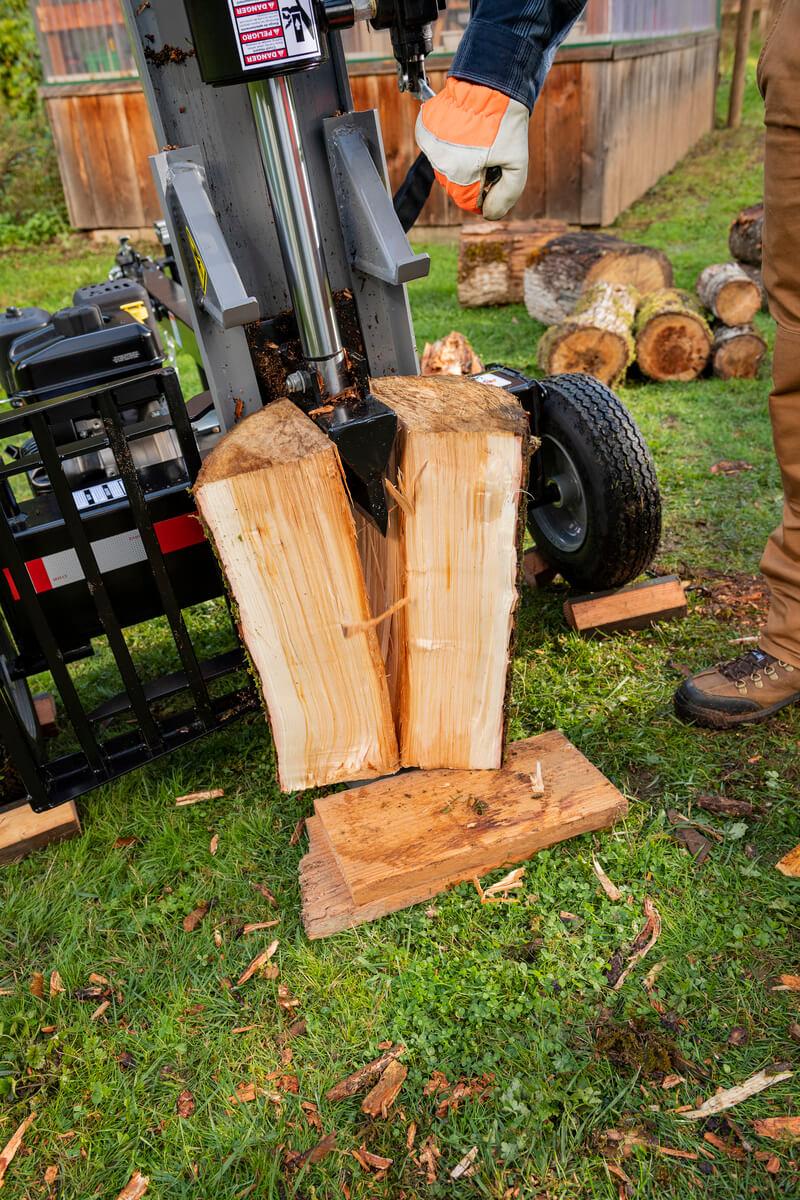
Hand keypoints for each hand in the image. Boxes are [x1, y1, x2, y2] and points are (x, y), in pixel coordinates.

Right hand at [415, 78, 528, 220]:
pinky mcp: (424, 128)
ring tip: (479, 137)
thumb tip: (489, 213)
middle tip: (491, 150)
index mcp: (458, 172)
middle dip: (475, 172)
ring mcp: (428, 143)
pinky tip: (466, 131)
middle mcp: (438, 161)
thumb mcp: (518, 164)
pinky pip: (437, 147)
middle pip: (457, 183)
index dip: (486, 189)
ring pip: (447, 165)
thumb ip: (507, 196)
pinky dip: (450, 143)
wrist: (493, 81)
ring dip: (463, 157)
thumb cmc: (506, 122)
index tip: (497, 170)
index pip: (468, 200)